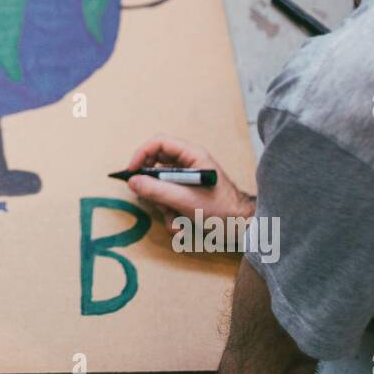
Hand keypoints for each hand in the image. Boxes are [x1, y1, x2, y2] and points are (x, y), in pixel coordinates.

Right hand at [121, 135, 253, 235]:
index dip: (142, 154)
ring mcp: (188, 181)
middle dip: (153, 188)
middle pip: (157, 167)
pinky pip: (169, 201)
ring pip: (161, 188)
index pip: (159, 143)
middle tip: (153, 199)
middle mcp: (189, 165)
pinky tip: (182, 227)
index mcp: (192, 156)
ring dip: (164, 207)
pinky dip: (171, 216)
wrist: (243, 230)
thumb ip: (157, 190)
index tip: (131, 171)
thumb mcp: (185, 200)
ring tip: (176, 220)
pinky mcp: (188, 196)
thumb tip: (132, 181)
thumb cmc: (222, 210)